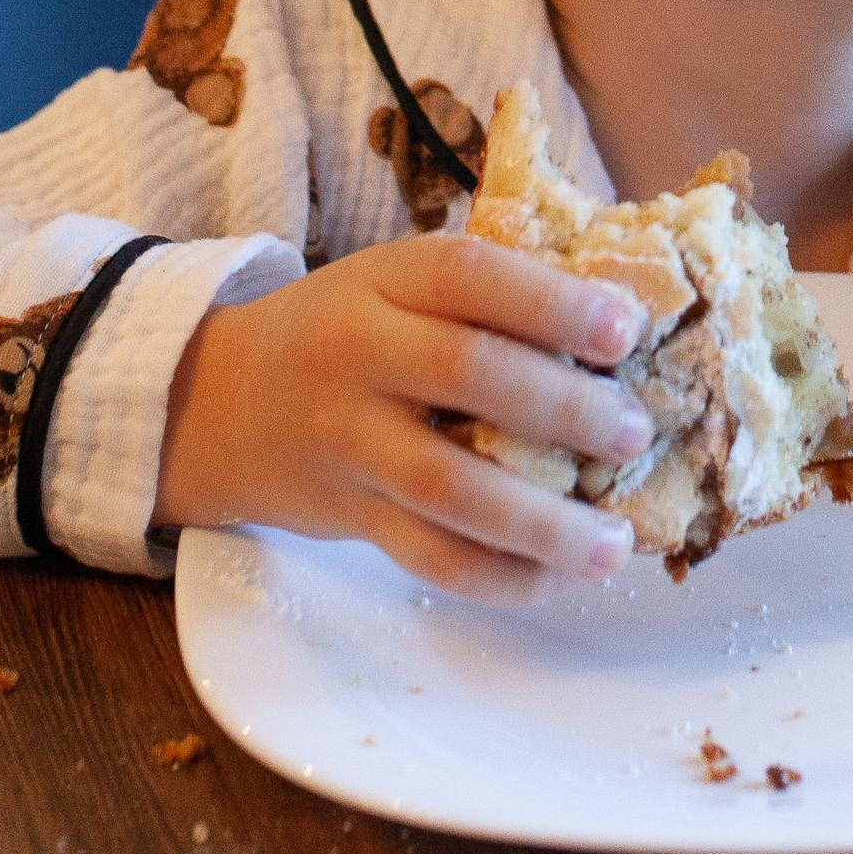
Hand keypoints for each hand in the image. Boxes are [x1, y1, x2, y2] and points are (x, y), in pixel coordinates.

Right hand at [152, 233, 651, 601]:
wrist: (218, 402)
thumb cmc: (341, 330)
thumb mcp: (392, 282)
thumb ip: (481, 295)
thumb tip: (620, 319)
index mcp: (385, 278)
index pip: (470, 275)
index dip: (552, 301)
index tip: (625, 329)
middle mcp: (360, 353)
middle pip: (469, 374)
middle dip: (565, 407)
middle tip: (634, 431)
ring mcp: (349, 441)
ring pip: (451, 487)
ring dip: (543, 521)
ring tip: (613, 541)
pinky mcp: (348, 515)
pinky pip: (429, 558)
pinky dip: (500, 577)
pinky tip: (556, 578)